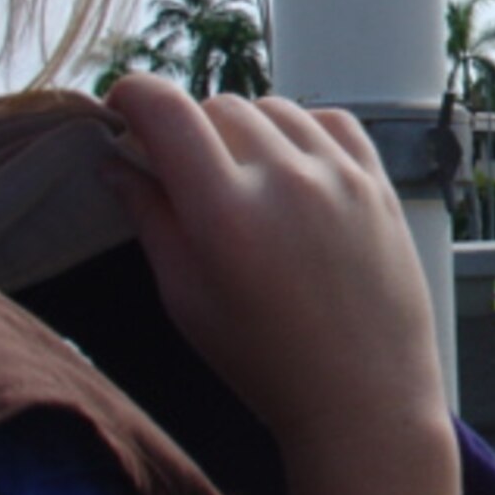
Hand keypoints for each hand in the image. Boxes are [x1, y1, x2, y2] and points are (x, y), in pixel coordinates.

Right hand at [103, 74, 441, 448]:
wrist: (365, 397)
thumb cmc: (265, 362)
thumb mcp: (187, 299)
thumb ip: (150, 219)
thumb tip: (116, 162)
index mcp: (225, 212)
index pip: (166, 110)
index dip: (131, 97)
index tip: (121, 112)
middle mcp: (286, 179)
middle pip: (218, 106)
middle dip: (189, 130)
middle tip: (182, 172)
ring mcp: (341, 176)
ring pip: (275, 107)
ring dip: (246, 130)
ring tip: (242, 180)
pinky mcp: (378, 183)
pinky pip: (331, 121)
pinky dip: (302, 132)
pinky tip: (292, 169)